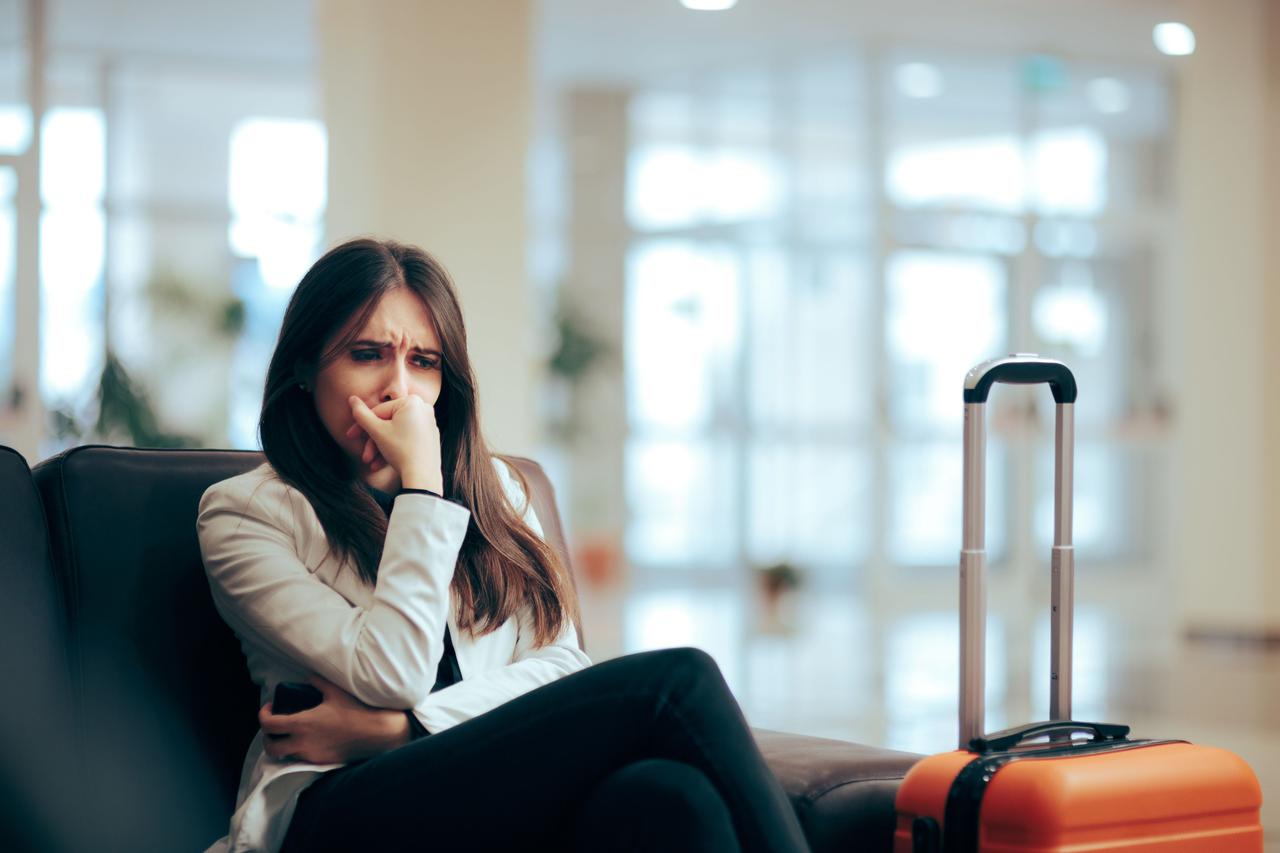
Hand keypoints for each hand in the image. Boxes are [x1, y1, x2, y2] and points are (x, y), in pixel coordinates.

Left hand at [259, 674, 410, 764]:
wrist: (378, 733)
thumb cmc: (357, 710)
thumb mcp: (335, 690)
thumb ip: (317, 682)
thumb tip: (307, 679)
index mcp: (303, 724)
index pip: (268, 725)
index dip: (263, 715)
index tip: (270, 707)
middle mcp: (303, 743)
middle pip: (270, 748)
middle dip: (267, 737)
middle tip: (275, 725)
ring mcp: (312, 755)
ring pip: (285, 755)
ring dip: (283, 745)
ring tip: (292, 733)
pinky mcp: (322, 762)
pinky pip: (302, 758)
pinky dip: (299, 750)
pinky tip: (309, 739)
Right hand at [344, 395, 443, 491]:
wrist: (423, 477)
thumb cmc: (400, 451)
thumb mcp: (377, 431)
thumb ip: (362, 414)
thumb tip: (352, 399)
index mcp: (412, 401)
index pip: (379, 411)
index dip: (362, 425)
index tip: (350, 436)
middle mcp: (423, 408)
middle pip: (388, 422)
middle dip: (373, 441)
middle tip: (364, 456)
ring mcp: (429, 422)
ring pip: (396, 432)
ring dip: (382, 448)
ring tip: (373, 464)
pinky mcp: (430, 436)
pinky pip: (408, 437)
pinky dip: (395, 448)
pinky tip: (385, 463)